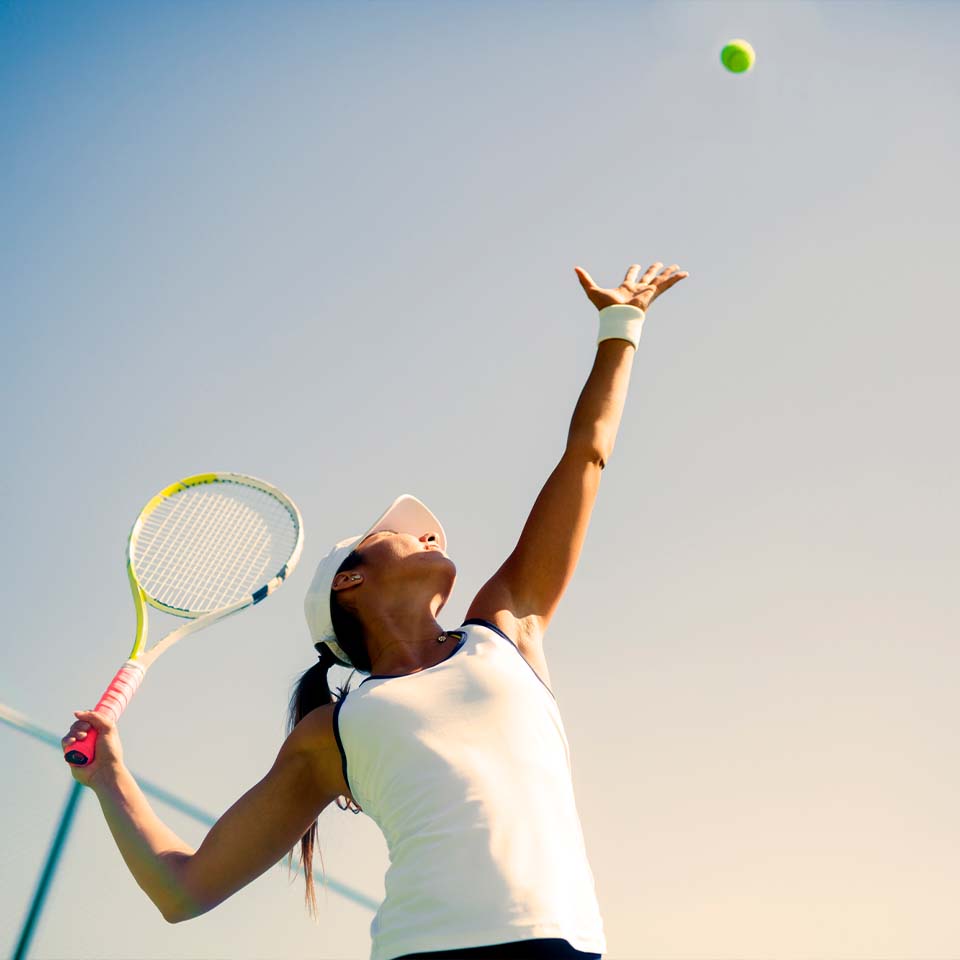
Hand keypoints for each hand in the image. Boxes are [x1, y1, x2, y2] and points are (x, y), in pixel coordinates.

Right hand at [63, 709, 124, 788]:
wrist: (105, 771)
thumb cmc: (110, 750)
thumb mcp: (108, 728)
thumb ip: (95, 717)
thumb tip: (76, 713)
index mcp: (99, 730)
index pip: (88, 718)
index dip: (86, 717)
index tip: (90, 722)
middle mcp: (89, 737)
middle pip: (78, 724)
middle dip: (81, 725)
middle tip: (87, 732)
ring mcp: (79, 746)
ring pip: (71, 732)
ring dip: (74, 732)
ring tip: (81, 738)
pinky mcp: (71, 754)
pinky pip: (65, 743)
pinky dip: (67, 740)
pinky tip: (71, 742)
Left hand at [574, 262, 688, 312]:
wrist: (617, 318)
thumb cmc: (605, 308)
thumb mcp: (592, 290)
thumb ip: (584, 280)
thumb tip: (575, 268)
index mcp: (626, 288)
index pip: (631, 277)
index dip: (633, 271)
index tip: (636, 266)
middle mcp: (638, 290)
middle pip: (647, 277)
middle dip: (652, 270)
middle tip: (658, 264)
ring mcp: (647, 292)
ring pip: (660, 280)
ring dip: (668, 273)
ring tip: (676, 266)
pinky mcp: (654, 293)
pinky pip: (667, 284)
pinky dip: (676, 279)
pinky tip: (685, 273)